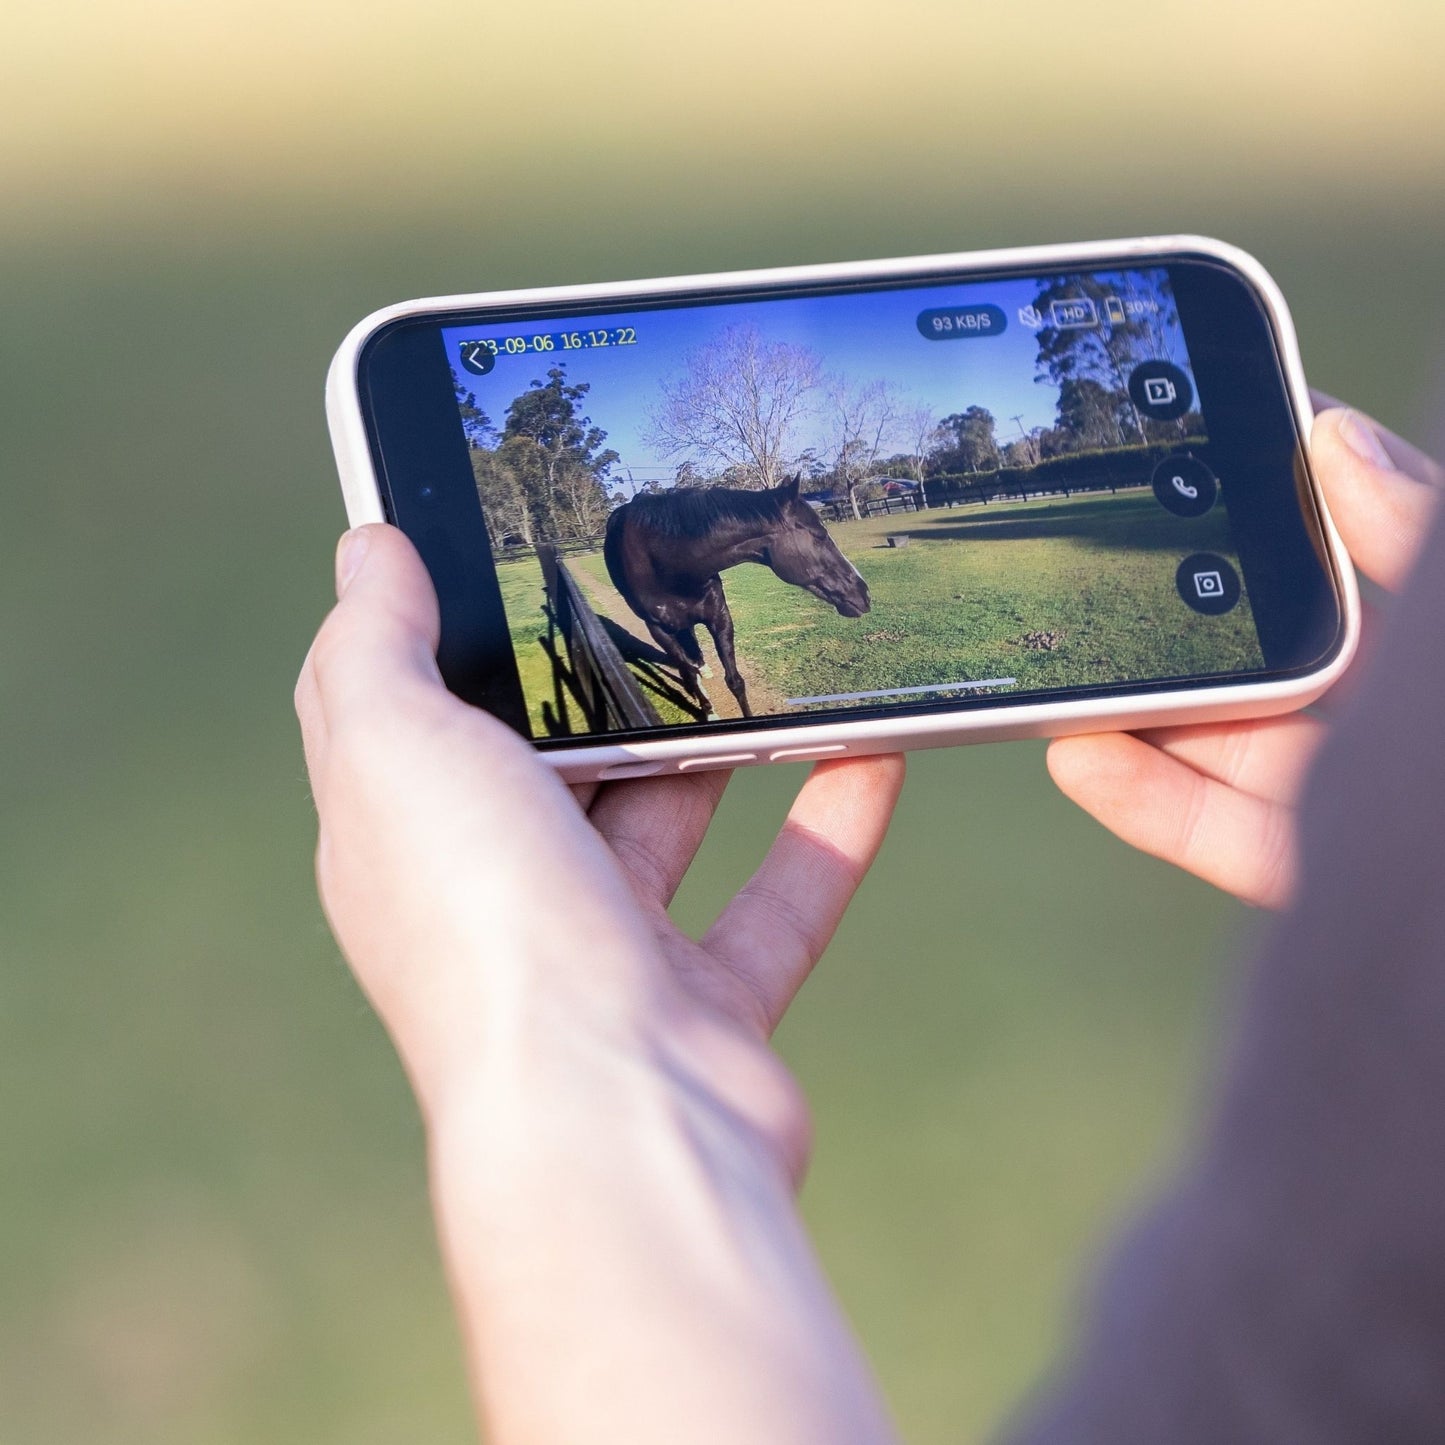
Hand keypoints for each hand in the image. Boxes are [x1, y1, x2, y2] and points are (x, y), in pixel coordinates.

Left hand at [294, 524, 902, 1444]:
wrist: (618, 1121)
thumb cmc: (489, 926)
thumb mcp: (395, 751)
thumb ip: (373, 649)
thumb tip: (368, 549)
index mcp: (407, 842)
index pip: (406, 718)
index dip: (440, 632)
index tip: (501, 548)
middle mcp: (499, 901)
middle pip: (551, 767)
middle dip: (600, 689)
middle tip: (668, 592)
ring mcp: (607, 957)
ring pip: (669, 825)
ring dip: (723, 749)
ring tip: (773, 660)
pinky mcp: (708, 1003)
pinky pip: (781, 896)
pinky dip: (828, 826)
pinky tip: (874, 749)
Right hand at [1047, 402, 1441, 907]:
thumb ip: (1427, 535)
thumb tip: (1328, 434)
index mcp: (1433, 634)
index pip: (1361, 534)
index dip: (1283, 485)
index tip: (1200, 434)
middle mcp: (1401, 710)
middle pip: (1273, 641)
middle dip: (1180, 605)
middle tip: (1095, 563)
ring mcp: (1366, 797)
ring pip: (1235, 737)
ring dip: (1142, 705)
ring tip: (1060, 668)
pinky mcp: (1330, 878)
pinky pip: (1227, 834)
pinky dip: (1151, 800)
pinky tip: (1081, 753)